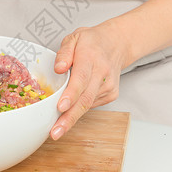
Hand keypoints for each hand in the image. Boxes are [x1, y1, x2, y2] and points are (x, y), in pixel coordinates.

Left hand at [50, 22, 129, 139]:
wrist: (117, 44)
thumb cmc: (92, 42)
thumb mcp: (74, 38)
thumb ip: (64, 52)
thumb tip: (58, 69)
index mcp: (90, 58)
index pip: (81, 79)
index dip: (71, 95)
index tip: (60, 107)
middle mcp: (102, 74)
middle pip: (85, 99)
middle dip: (69, 118)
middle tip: (55, 133)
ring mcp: (109, 86)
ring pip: (87, 106)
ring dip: (71, 118)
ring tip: (56, 129)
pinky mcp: (111, 95)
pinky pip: (91, 105)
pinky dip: (79, 109)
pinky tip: (71, 109)